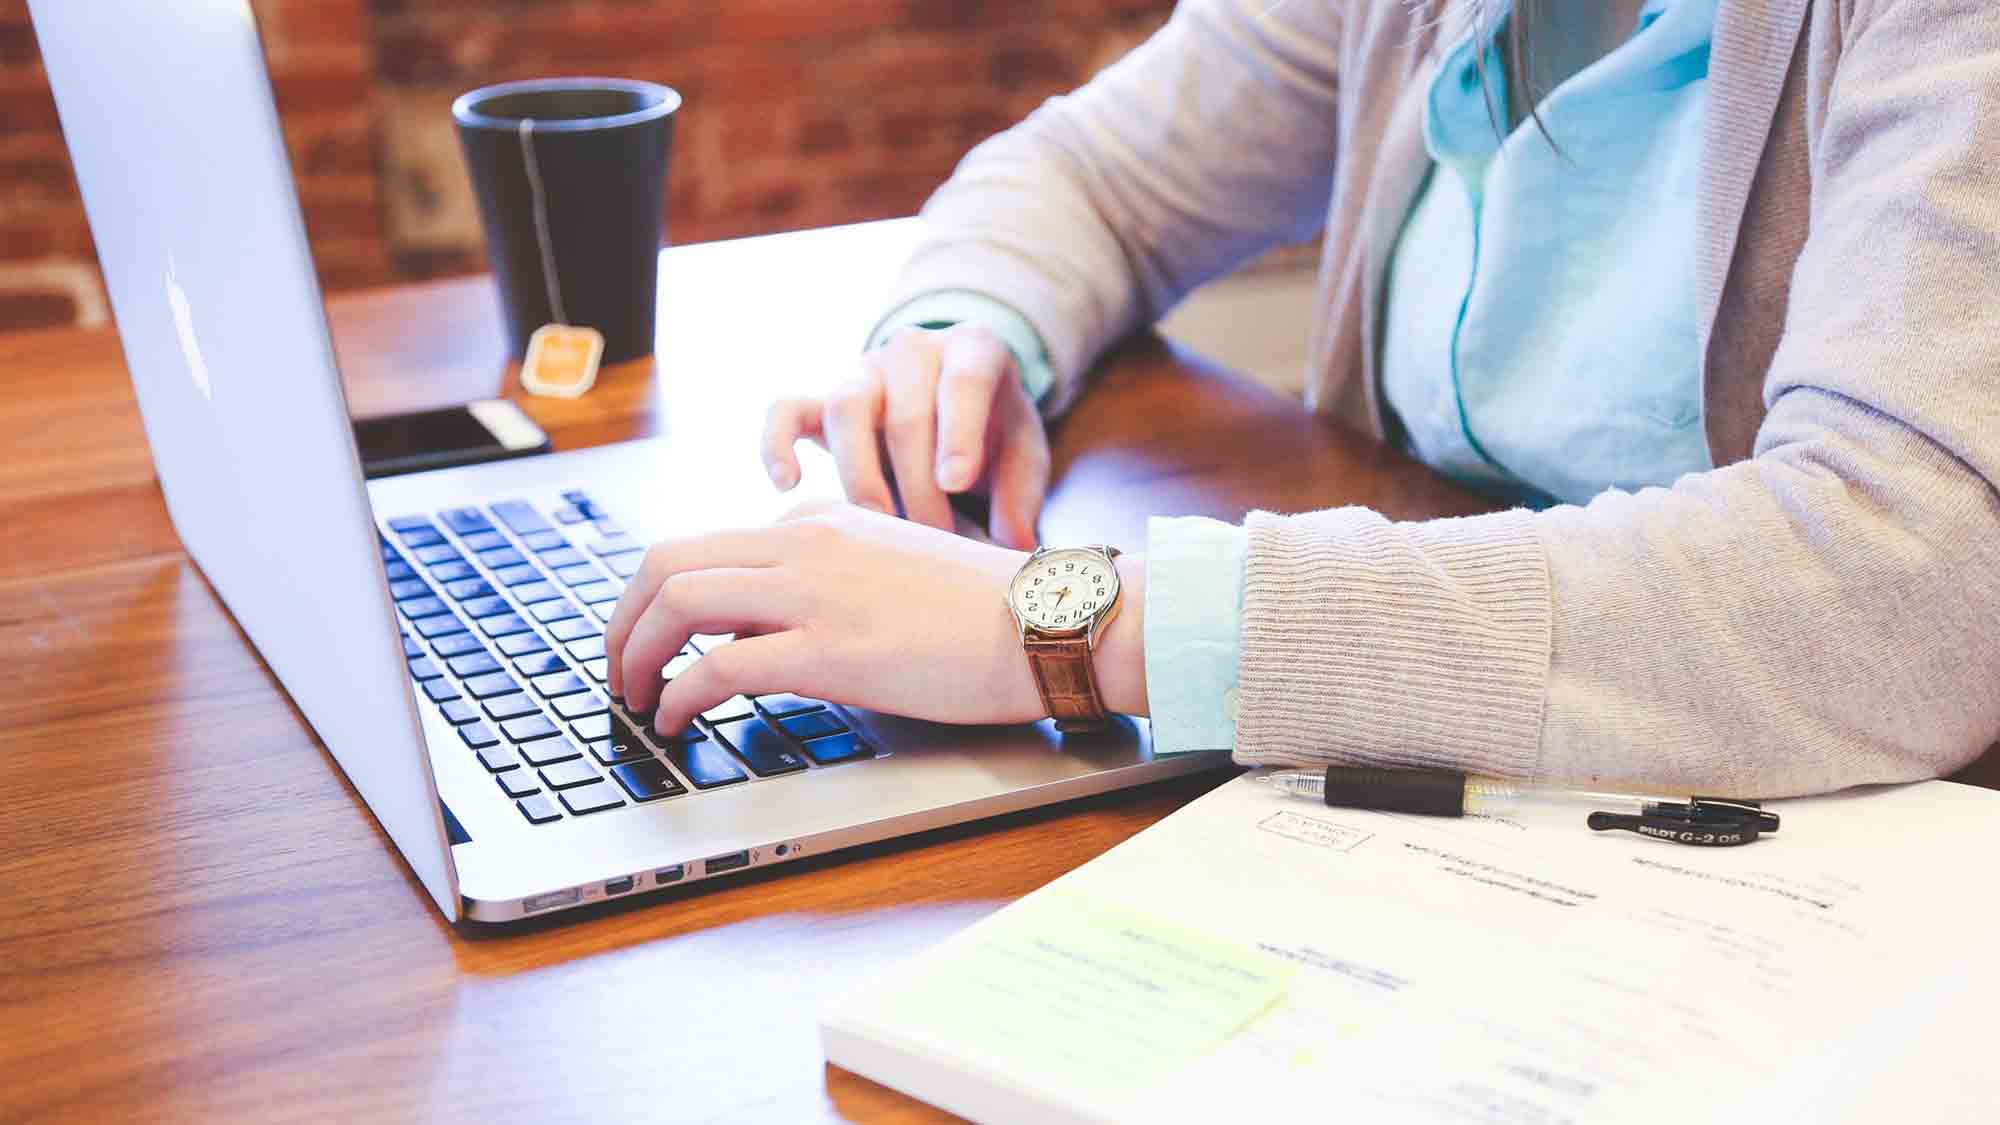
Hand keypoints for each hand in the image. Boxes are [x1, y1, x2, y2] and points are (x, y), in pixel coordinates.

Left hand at [603, 502, 1145, 737]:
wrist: (1046, 621)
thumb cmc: (983, 610)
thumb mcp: (888, 568)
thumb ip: (824, 582)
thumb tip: (758, 630)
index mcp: (818, 522)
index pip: (706, 547)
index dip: (659, 601)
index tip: (651, 642)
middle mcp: (804, 543)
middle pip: (667, 562)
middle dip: (623, 621)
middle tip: (617, 670)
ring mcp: (814, 592)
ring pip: (678, 602)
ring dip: (634, 654)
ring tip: (633, 698)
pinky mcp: (829, 649)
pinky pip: (718, 666)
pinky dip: (678, 696)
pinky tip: (676, 722)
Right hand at [761, 323, 1050, 549]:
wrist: (956, 400)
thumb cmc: (994, 432)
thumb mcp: (1024, 454)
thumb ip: (1022, 496)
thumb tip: (1013, 548)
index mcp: (974, 350)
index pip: (963, 381)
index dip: (958, 432)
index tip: (955, 482)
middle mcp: (914, 351)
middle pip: (905, 414)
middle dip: (918, 487)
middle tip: (934, 541)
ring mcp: (863, 372)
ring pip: (845, 409)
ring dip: (861, 476)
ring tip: (879, 528)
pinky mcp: (822, 399)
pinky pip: (786, 410)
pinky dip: (777, 443)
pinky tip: (788, 485)